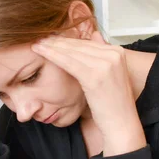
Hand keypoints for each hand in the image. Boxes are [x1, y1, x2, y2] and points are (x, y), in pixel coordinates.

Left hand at [31, 36, 145, 155]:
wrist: (121, 123)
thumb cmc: (114, 103)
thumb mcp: (111, 73)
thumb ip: (103, 54)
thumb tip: (94, 35)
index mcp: (118, 52)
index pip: (86, 42)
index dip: (67, 41)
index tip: (51, 39)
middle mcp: (113, 54)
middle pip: (78, 46)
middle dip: (57, 42)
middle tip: (40, 38)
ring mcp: (106, 64)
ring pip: (71, 52)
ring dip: (51, 47)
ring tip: (37, 45)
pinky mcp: (95, 76)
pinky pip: (69, 63)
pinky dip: (53, 56)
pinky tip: (41, 53)